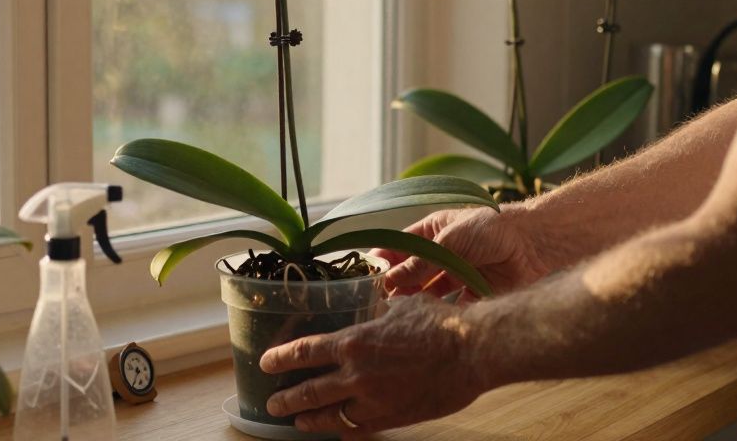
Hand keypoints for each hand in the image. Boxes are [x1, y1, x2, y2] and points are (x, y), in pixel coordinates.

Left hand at [259, 295, 485, 435]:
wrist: (471, 351)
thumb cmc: (439, 323)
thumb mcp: (401, 307)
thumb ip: (380, 312)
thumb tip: (375, 307)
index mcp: (354, 342)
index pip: (305, 352)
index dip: (281, 359)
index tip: (265, 364)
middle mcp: (357, 374)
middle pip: (309, 391)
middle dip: (287, 399)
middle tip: (272, 404)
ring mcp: (374, 400)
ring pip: (331, 416)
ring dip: (311, 419)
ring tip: (298, 422)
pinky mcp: (393, 418)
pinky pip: (360, 429)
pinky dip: (345, 431)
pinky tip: (338, 432)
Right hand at [377, 206, 548, 300]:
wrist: (533, 243)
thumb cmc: (489, 229)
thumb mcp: (448, 242)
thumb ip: (419, 263)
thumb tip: (390, 282)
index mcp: (433, 231)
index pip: (400, 246)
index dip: (383, 260)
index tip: (365, 277)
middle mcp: (443, 253)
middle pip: (413, 272)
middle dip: (397, 286)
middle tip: (380, 303)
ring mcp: (459, 273)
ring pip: (431, 292)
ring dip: (418, 302)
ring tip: (401, 315)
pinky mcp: (475, 293)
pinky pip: (453, 306)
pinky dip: (442, 314)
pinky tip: (430, 322)